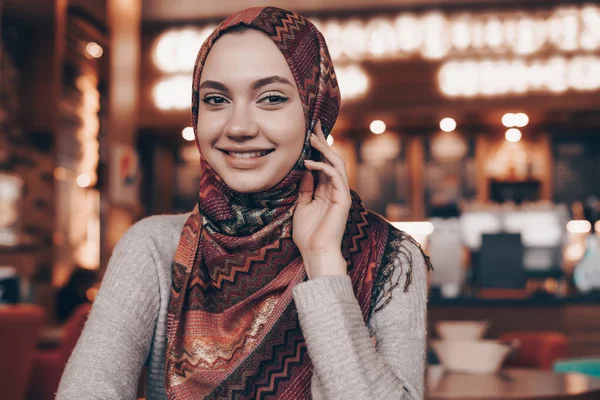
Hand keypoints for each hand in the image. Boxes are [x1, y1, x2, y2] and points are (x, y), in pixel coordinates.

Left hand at [292, 120, 351, 278]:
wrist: (316, 252)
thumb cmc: (308, 234)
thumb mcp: (301, 206)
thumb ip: (305, 189)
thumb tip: (304, 171)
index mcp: (326, 191)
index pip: (323, 164)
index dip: (318, 149)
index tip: (310, 133)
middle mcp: (336, 190)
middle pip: (332, 159)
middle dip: (323, 142)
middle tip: (314, 125)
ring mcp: (341, 194)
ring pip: (337, 164)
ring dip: (324, 150)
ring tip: (311, 139)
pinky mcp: (342, 200)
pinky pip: (335, 177)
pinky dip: (323, 167)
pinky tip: (309, 163)